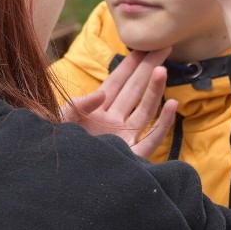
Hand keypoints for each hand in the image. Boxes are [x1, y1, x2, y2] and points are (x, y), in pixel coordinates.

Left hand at [61, 49, 178, 157]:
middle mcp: (114, 120)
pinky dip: (163, 122)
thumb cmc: (58, 148)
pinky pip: (152, 138)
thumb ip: (78, 104)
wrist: (61, 182)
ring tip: (163, 70)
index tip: (146, 46)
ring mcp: (124, 137)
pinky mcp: (132, 156)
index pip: (118, 80)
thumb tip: (101, 95)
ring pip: (145, 109)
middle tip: (165, 48)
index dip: (132, 63)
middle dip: (149, 68)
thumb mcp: (60, 121)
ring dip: (155, 90)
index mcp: (96, 109)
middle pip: (136, 89)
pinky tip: (172, 104)